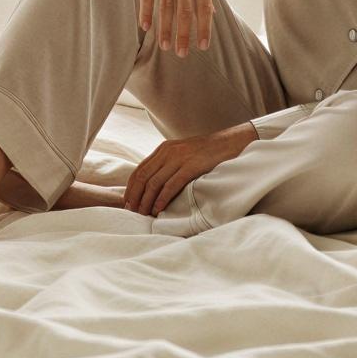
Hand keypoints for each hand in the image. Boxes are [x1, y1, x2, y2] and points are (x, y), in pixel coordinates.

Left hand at [124, 122, 254, 215]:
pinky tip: (158, 209)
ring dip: (146, 200)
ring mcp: (179, 158)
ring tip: (143, 214)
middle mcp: (168, 152)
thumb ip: (168, 165)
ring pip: (154, 182)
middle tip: (132, 212)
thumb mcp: (182, 154)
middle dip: (135, 196)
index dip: (131, 187)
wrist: (229, 143)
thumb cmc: (206, 153)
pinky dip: (162, 198)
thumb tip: (154, 185)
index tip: (127, 202)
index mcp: (163, 149)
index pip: (139, 169)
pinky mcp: (191, 166)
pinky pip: (171, 184)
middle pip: (143, 176)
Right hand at [131, 0, 214, 56]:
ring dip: (165, 29)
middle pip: (185, 11)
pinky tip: (145, 26)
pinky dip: (146, 11)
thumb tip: (212, 13)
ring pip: (166, 6)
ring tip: (165, 46)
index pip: (204, 7)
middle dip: (184, 35)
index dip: (203, 28)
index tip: (201, 47)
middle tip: (181, 54)